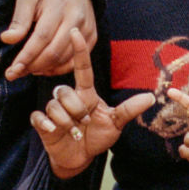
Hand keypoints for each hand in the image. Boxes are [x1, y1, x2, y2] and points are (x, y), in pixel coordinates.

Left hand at [3, 0, 97, 78]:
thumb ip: (19, 20)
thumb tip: (7, 39)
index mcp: (59, 5)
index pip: (42, 37)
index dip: (27, 56)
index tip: (13, 69)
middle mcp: (76, 18)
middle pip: (54, 51)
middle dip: (33, 66)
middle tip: (16, 73)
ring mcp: (87, 29)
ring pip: (65, 58)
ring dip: (44, 69)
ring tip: (27, 69)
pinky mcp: (92, 37)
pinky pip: (76, 60)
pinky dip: (58, 69)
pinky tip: (44, 68)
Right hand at [30, 29, 153, 176]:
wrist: (80, 158)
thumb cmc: (97, 136)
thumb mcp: (115, 123)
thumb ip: (129, 110)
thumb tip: (150, 97)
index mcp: (86, 94)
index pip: (83, 68)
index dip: (79, 51)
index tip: (76, 31)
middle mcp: (69, 99)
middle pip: (65, 91)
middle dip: (76, 109)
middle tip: (85, 123)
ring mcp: (54, 111)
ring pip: (54, 105)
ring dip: (66, 121)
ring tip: (75, 132)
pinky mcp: (43, 124)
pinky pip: (38, 117)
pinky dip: (45, 124)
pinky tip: (53, 130)